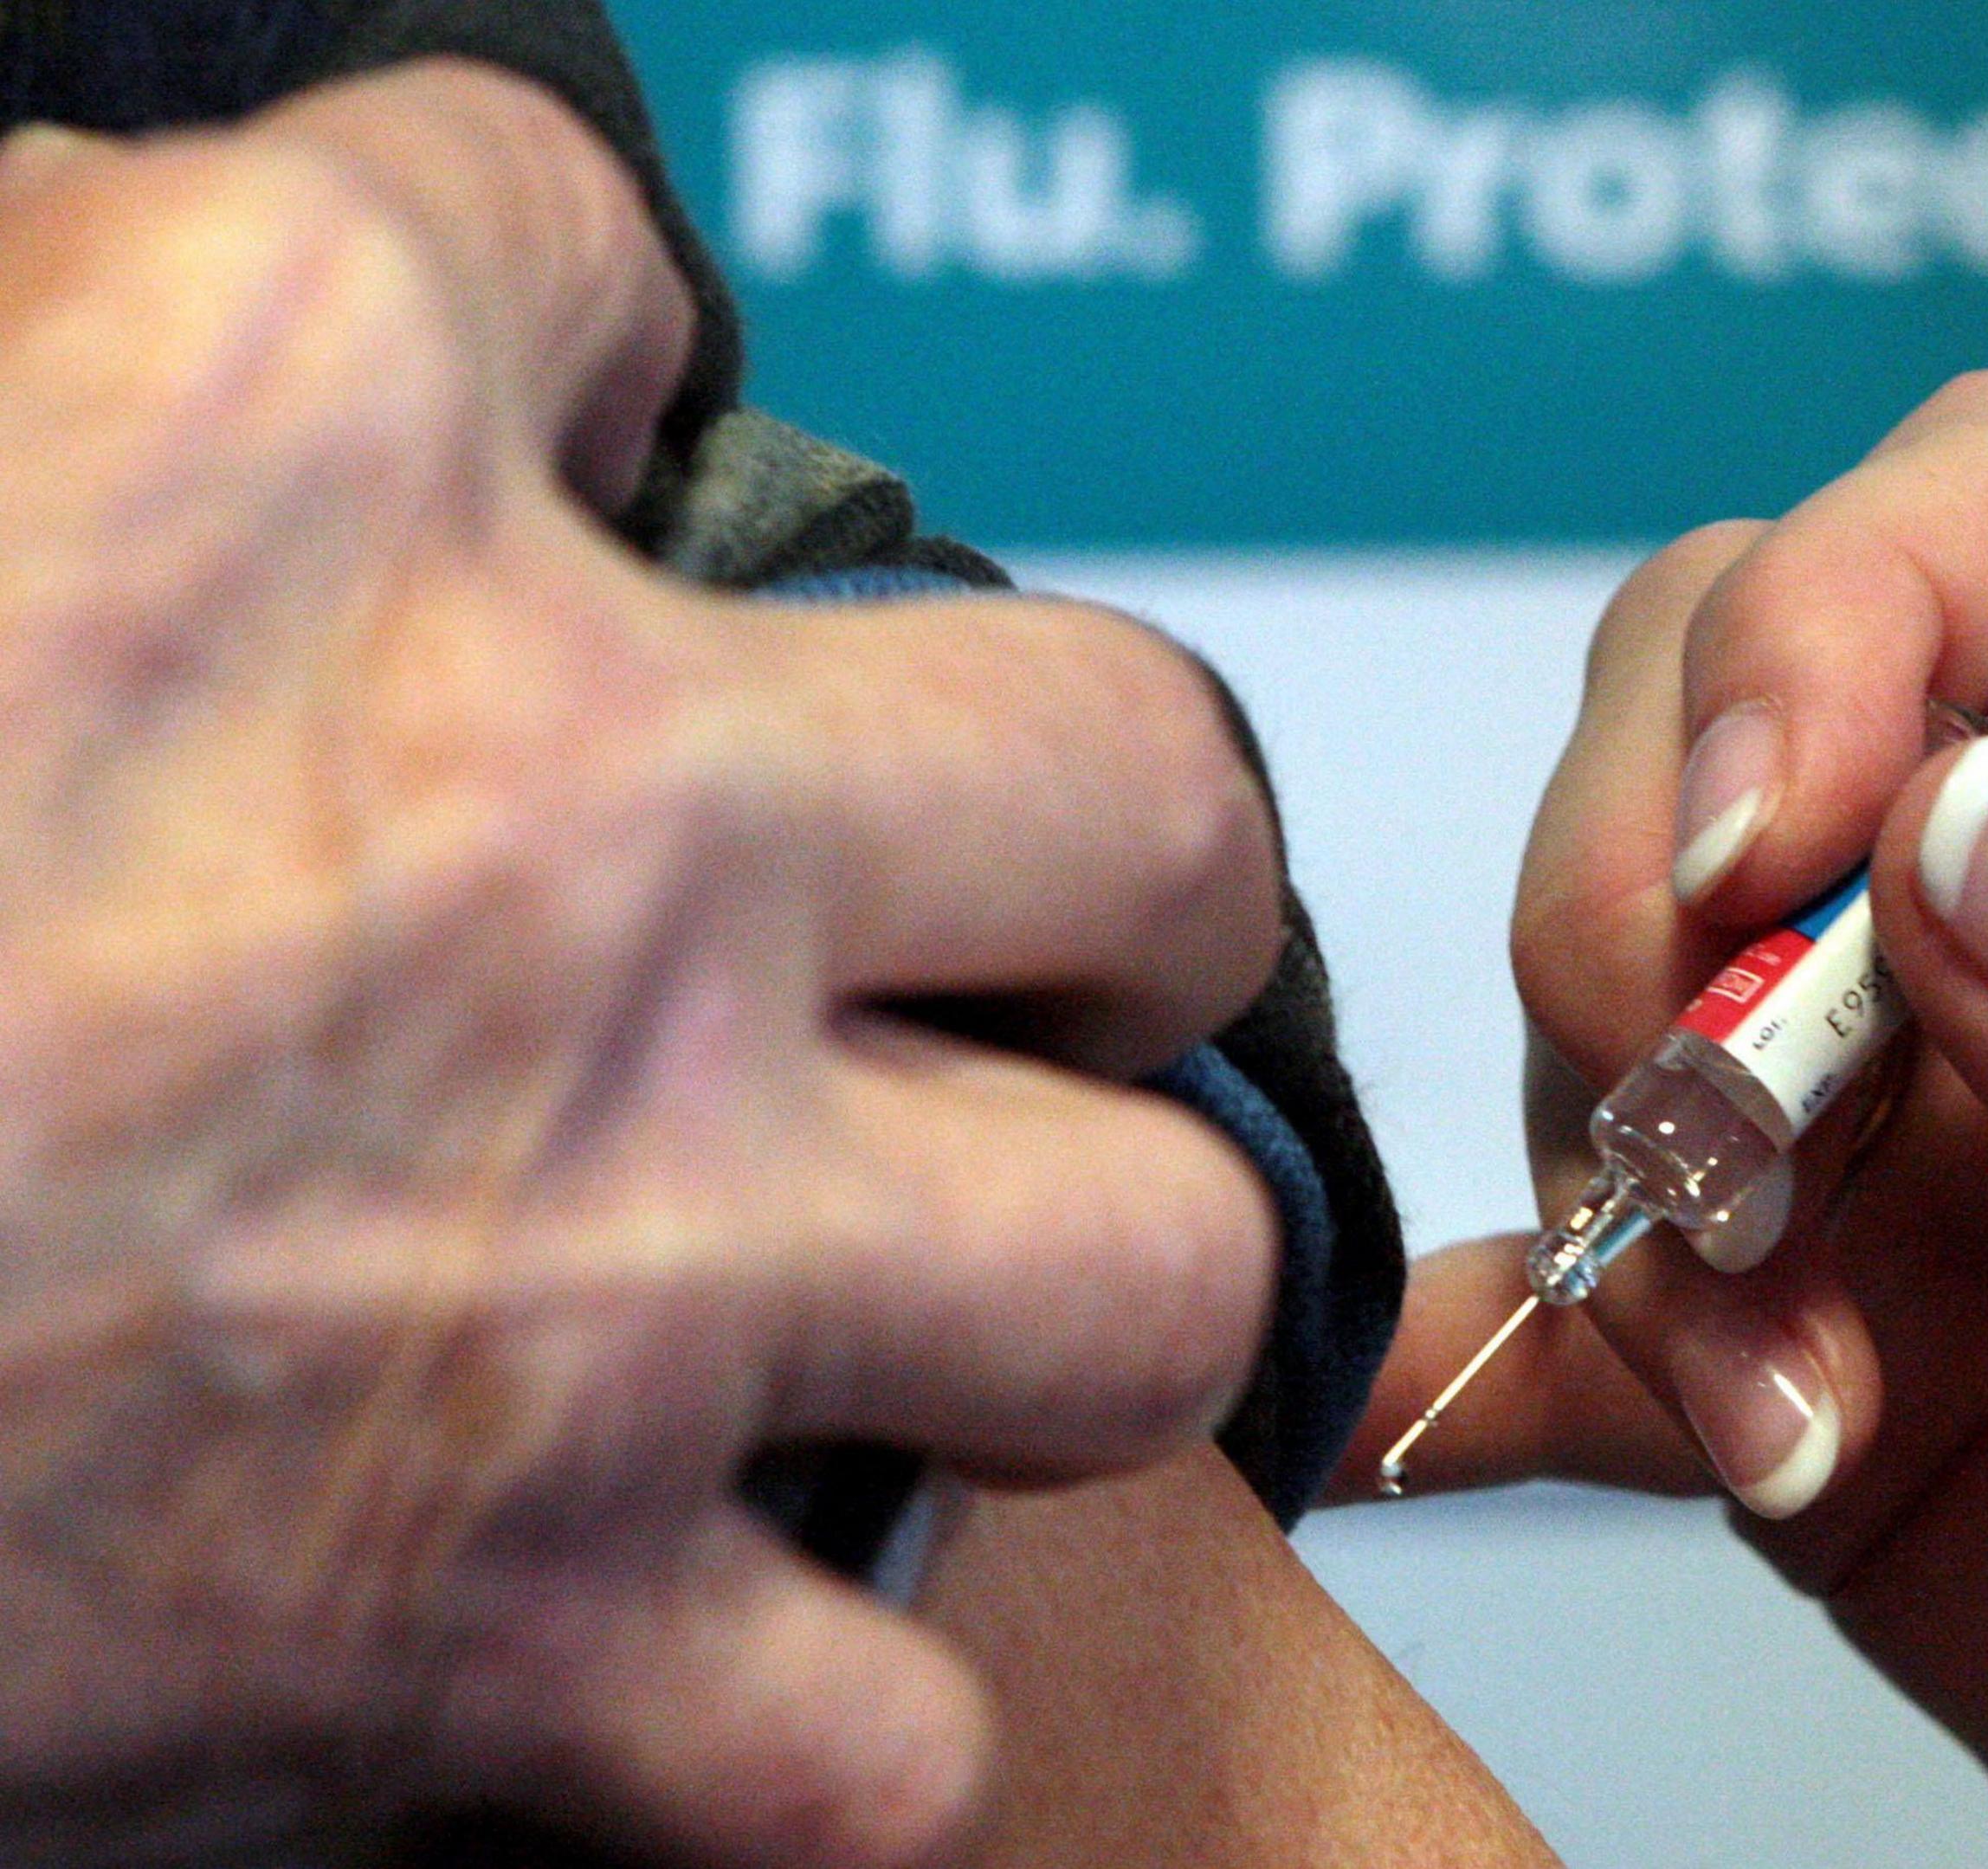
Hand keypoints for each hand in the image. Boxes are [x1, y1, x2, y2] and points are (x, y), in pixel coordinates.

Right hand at [0, 64, 1280, 1866]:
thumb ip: (44, 340)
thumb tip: (240, 300)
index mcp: (260, 423)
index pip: (580, 261)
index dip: (557, 365)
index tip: (527, 459)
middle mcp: (532, 824)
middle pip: (1126, 766)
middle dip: (1086, 841)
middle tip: (988, 906)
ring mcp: (584, 1265)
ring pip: (1146, 1254)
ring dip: (1068, 1261)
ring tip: (937, 1255)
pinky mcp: (498, 1653)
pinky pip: (880, 1730)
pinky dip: (815, 1710)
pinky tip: (712, 1634)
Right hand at [1354, 373, 1987, 1866]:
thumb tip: (1971, 836)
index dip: (1874, 587)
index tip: (1778, 816)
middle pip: (1769, 703)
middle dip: (1659, 877)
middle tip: (1708, 1128)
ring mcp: (1956, 1156)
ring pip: (1644, 992)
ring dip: (1638, 1179)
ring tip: (1786, 1409)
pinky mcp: (1838, 1359)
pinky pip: (1603, 1290)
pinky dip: (1513, 1340)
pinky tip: (1473, 1414)